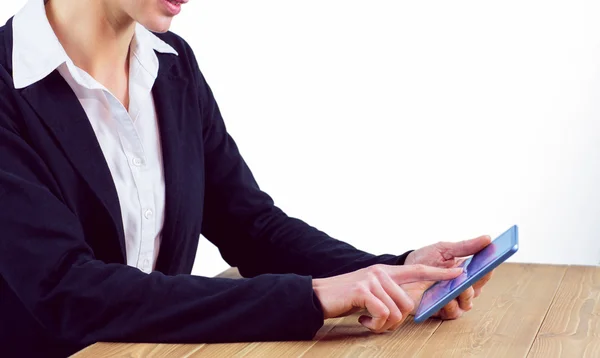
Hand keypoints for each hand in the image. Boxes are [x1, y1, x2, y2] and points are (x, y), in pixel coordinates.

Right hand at [312, 264, 462, 332]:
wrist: (319, 296)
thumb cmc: (346, 299)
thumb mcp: (371, 292)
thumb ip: (389, 294)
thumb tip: (406, 310)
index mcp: (386, 271)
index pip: (418, 270)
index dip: (440, 274)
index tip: (461, 273)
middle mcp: (381, 272)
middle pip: (409, 304)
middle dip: (396, 321)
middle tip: (378, 321)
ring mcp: (372, 279)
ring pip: (397, 312)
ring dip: (383, 325)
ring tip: (368, 320)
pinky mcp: (363, 290)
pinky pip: (383, 315)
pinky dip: (374, 325)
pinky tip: (362, 320)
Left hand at [403, 235, 492, 320]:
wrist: (402, 269)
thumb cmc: (425, 259)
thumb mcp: (444, 249)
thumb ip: (465, 246)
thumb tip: (487, 238)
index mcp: (466, 273)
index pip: (484, 273)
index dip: (489, 268)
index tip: (491, 261)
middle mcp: (462, 289)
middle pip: (477, 289)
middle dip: (477, 282)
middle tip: (474, 274)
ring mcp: (452, 300)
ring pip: (467, 303)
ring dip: (465, 294)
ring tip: (460, 286)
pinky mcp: (440, 310)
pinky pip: (451, 312)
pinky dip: (451, 305)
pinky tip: (447, 298)